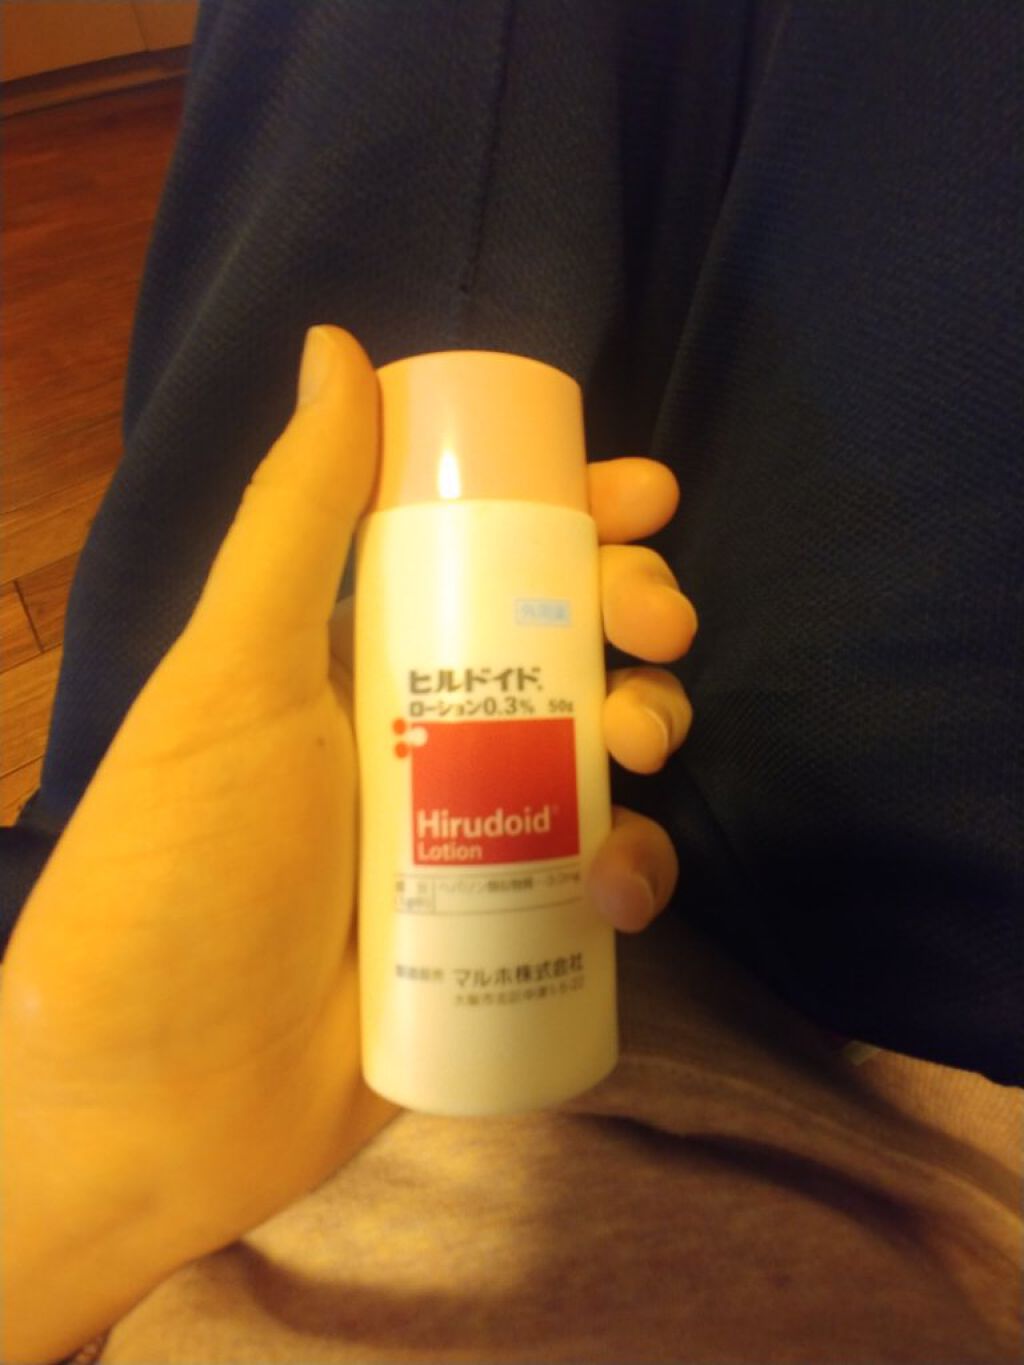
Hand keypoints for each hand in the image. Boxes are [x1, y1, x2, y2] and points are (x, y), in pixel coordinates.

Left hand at [1, 326, 695, 1356]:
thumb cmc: (181, 875)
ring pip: (600, 753)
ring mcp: (473, 838)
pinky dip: (634, 869)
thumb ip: (293, 522)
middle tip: (660, 625)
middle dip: (632, 615)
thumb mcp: (230, 684)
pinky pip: (603, 880)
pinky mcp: (508, 935)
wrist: (158, 1105)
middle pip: (564, 646)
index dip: (570, 517)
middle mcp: (425, 736)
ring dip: (645, 727)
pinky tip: (616, 883)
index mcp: (359, 662)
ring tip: (636, 746)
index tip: (641, 496)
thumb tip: (339, 345)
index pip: (483, 560)